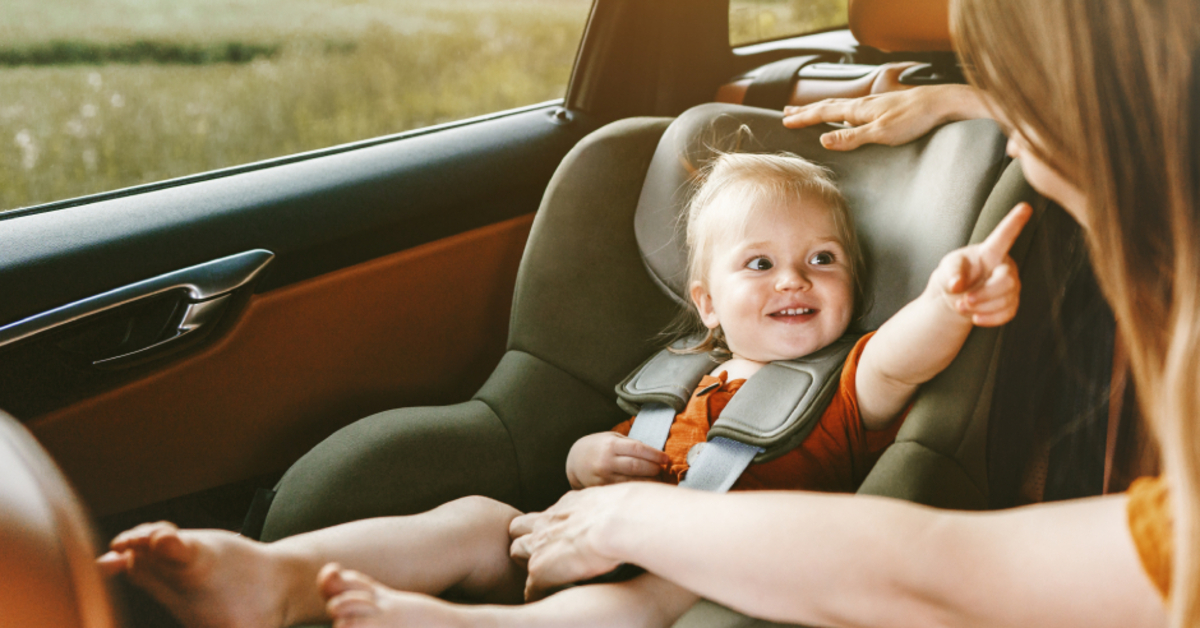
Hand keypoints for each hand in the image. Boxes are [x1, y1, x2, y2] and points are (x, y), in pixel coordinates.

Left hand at [509, 485, 631, 599]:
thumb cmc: (628, 510)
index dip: (550, 527)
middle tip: (542, 554)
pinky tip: (546, 600)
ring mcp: (540, 543)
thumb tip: (626, 508)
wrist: (618, 521)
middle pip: (518, 526)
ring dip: (527, 562)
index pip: (548, 514)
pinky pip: (530, 586)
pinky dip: (536, 593)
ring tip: (541, 577)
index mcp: (569, 504)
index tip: (560, 537)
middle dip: (525, 539)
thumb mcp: (615, 500)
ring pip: (516, 551)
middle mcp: (549, 520)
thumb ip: (610, 507)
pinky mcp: (540, 568)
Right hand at [565, 432, 667, 488]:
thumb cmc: (599, 447)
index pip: (637, 449)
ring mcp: (604, 477)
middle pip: (637, 466)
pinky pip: (624, 490)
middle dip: (654, 468)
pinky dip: (637, 490)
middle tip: (662, 469)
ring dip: (649, 481)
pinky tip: (645, 488)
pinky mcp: (602, 489)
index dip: (654, 455)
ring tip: (657, 479)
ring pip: (632, 481)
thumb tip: (654, 454)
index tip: (666, 459)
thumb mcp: (612, 438)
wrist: (574, 461)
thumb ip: (631, 445)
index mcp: (611, 445)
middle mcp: (607, 461)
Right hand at [782, 84, 988, 150]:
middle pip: (827, 105)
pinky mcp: (885, 107)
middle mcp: (863, 104)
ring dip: (821, 108)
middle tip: (787, 112)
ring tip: (810, 110)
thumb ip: (852, 137)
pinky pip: (853, 108)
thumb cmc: (915, 118)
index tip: (785, 121)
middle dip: (806, 110)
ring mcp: (874, 104)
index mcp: (858, 109)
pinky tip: (845, 113)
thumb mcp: (881, 133)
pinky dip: (839, 110)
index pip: (823, 112)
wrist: (942, 104)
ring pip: (839, 105)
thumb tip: (825, 140)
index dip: (803, 118)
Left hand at [929, 203, 1031, 325]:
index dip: (1013, 223)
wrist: (957, 298)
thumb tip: (957, 285)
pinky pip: (1008, 313)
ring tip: (962, 306)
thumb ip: (950, 274)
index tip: (1025, 207)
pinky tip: (975, 318)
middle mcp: (1005, 266)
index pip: (1003, 237)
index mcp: (989, 252)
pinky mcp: (1011, 303)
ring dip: (982, 307)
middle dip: (984, 294)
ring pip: (1006, 299)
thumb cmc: (954, 275)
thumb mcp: (947, 269)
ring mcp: (1011, 285)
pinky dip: (989, 318)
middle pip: (1007, 281)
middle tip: (963, 300)